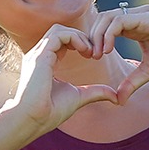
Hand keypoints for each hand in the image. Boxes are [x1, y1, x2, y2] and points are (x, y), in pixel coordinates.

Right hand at [0, 23, 119, 135]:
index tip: (92, 56)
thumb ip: (95, 92)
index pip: (61, 40)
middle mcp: (39, 55)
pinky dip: (74, 38)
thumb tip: (115, 97)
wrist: (33, 120)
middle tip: (93, 52)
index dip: (79, 43)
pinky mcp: (40, 56)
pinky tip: (84, 51)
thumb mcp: (79, 97)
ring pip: (59, 29)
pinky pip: (58, 34)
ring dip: (78, 36)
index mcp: (45, 62)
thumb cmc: (50, 112)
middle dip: (80, 37)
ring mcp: (38, 54)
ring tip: (89, 51)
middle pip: (60, 31)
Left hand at [89, 4, 148, 101]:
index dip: (95, 41)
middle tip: (91, 57)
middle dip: (91, 38)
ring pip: (106, 18)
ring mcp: (140, 14)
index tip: (93, 59)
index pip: (105, 27)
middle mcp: (135, 16)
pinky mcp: (146, 16)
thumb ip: (132, 82)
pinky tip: (108, 50)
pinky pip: (118, 21)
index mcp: (134, 26)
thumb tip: (118, 100)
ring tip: (98, 55)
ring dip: (97, 36)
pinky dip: (108, 34)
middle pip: (101, 20)